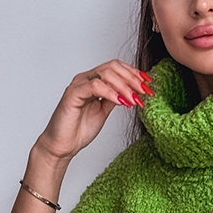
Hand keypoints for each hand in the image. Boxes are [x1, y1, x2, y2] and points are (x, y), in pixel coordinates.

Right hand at [37, 60, 152, 160]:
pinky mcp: (73, 94)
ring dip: (124, 86)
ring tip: (135, 99)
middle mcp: (85, 79)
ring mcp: (78, 85)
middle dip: (132, 78)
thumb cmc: (79, 130)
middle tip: (145, 91)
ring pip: (105, 73)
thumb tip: (132, 92)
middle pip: (113, 66)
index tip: (149, 85)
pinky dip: (110, 92)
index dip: (134, 74)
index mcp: (93, 81)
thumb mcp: (104, 111)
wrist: (63, 146)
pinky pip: (95, 86)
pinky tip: (121, 102)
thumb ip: (115, 98)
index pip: (116, 68)